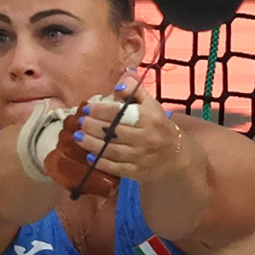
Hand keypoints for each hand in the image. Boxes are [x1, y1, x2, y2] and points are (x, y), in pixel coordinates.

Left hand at [72, 83, 191, 186]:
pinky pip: (116, 168)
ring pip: (112, 151)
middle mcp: (146, 138)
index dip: (101, 110)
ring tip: (78, 137)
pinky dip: (101, 162)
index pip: (121, 113)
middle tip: (80, 123)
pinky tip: (89, 156)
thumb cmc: (157, 125)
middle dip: (93, 127)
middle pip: (114, 132)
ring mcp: (141, 157)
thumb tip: (120, 82)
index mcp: (149, 118)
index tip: (87, 109)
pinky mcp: (137, 172)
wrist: (176, 154)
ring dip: (92, 144)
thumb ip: (134, 90)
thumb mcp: (150, 104)